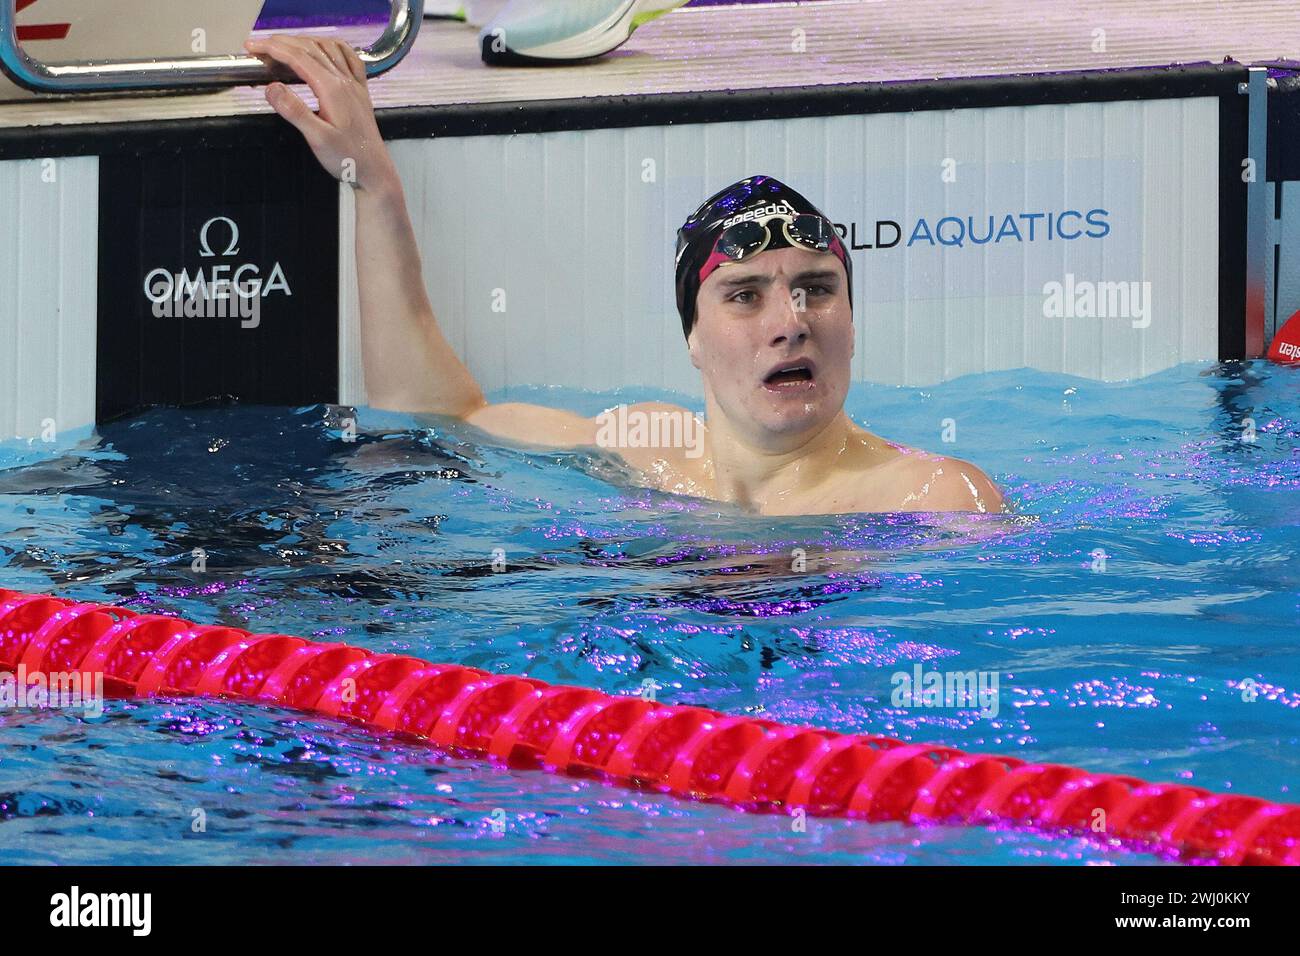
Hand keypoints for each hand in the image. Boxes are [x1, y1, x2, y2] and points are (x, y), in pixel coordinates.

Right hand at [243, 34, 398, 193]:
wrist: (375, 170)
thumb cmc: (348, 158)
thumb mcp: (317, 138)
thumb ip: (294, 111)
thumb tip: (271, 87)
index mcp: (332, 89)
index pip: (298, 57)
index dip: (272, 48)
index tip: (252, 47)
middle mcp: (345, 81)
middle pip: (310, 48)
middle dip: (282, 42)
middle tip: (259, 45)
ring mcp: (355, 84)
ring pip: (328, 48)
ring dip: (304, 40)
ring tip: (284, 44)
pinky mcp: (361, 92)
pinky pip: (350, 57)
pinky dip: (333, 46)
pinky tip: (326, 48)